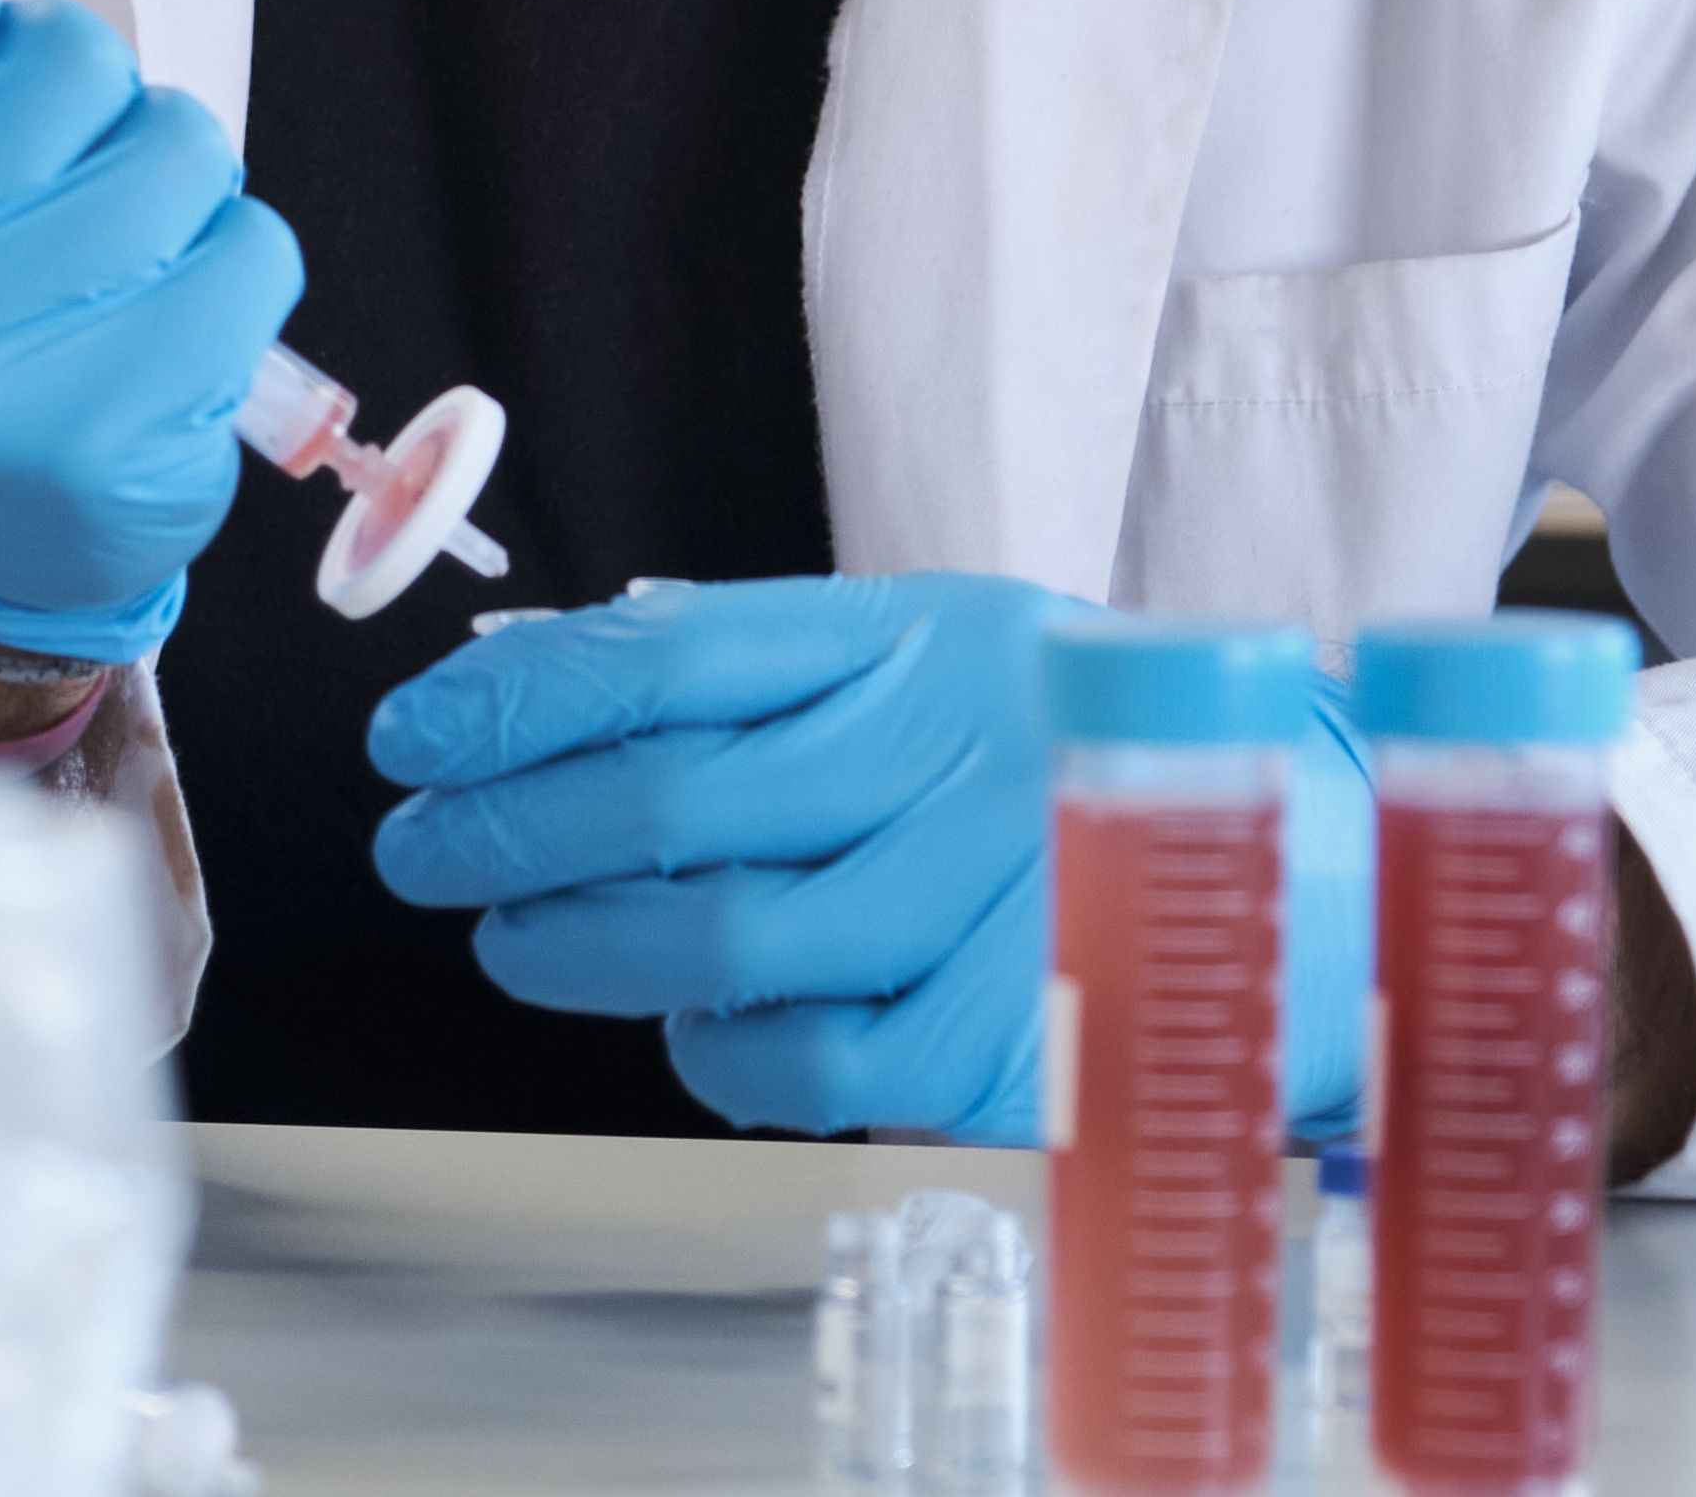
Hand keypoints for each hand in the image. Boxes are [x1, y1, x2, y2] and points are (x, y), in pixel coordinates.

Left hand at [363, 573, 1377, 1144]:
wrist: (1284, 854)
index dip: (517, 698)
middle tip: (418, 848)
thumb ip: (749, 663)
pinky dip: (713, 1048)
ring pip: (718, 947)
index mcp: (917, 631)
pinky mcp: (1003, 1034)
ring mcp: (980, 899)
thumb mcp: (923, 645)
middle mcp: (950, 755)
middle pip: (670, 804)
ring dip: (577, 946)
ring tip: (510, 933)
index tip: (412, 732)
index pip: (671, 654)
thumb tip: (522, 680)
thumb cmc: (1050, 741)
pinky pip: (804, 1064)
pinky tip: (685, 1017)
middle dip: (505, 830)